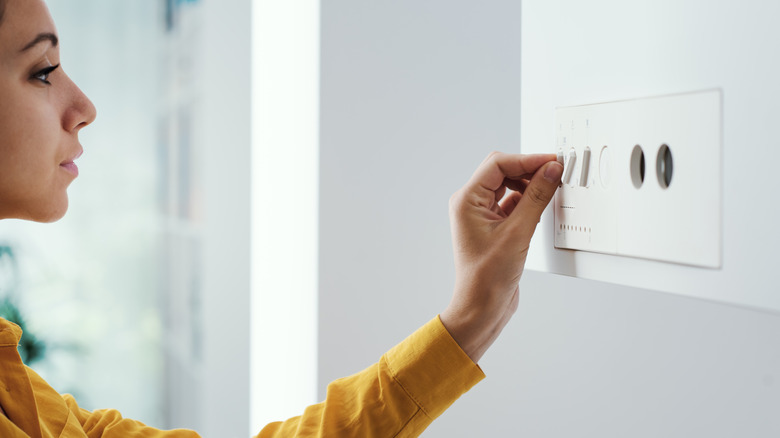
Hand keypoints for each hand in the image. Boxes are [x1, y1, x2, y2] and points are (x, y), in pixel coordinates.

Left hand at [440, 152, 562, 362]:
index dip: (527, 159)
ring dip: (529, 185)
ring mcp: (482, 216)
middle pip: (502, 171)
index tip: (551, 162)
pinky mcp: (494, 227)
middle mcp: (470, 205)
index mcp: (466, 201)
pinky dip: (528, 201)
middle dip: (528, 169)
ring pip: (508, 187)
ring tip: (551, 188)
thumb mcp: (518, 233)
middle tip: (555, 171)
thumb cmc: (487, 278)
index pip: (498, 165)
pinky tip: (542, 205)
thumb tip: (550, 171)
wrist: (482, 308)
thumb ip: (536, 197)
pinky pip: (512, 203)